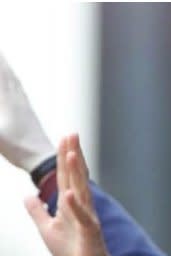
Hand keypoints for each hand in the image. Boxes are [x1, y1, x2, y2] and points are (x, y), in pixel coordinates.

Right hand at [0, 52, 54, 171]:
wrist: (42, 159)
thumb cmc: (18, 148)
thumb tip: (0, 102)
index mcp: (8, 101)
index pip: (0, 76)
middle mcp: (17, 100)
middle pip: (6, 74)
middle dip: (0, 60)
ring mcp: (23, 107)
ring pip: (13, 82)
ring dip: (6, 69)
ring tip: (3, 59)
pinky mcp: (27, 114)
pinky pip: (19, 92)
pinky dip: (14, 83)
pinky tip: (15, 85)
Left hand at [24, 134, 124, 255]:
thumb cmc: (73, 251)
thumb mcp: (47, 229)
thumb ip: (36, 211)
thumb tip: (27, 196)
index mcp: (70, 204)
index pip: (65, 176)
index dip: (64, 157)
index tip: (65, 137)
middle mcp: (81, 206)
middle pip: (75, 176)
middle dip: (73, 155)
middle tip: (72, 134)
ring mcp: (87, 218)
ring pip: (81, 191)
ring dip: (75, 173)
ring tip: (71, 154)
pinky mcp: (90, 232)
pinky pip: (82, 217)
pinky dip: (75, 206)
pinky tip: (69, 194)